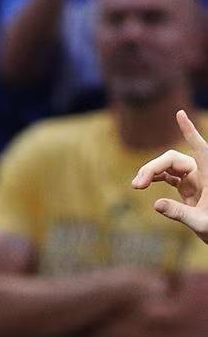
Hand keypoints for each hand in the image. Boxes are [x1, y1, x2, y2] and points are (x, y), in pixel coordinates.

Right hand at [133, 110, 207, 242]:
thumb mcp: (199, 223)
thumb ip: (179, 213)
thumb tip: (155, 204)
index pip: (200, 147)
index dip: (189, 131)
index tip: (179, 114)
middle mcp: (201, 172)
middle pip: (172, 159)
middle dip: (152, 167)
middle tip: (136, 186)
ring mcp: (193, 179)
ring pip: (167, 166)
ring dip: (150, 172)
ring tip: (136, 186)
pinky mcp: (187, 187)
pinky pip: (168, 176)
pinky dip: (154, 177)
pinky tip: (143, 184)